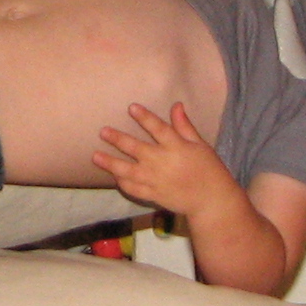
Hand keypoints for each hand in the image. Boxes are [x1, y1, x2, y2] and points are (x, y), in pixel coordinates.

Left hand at [90, 103, 240, 216]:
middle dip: (118, 139)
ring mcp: (156, 180)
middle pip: (136, 148)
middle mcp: (163, 162)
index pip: (158, 128)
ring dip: (110, 163)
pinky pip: (133, 189)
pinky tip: (113, 176)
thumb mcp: (200, 145)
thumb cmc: (209, 169)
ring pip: (128, 171)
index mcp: (177, 147)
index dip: (144, 117)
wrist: (211, 200)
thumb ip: (184, 126)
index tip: (131, 108)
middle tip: (103, 131)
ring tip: (95, 156)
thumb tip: (176, 105)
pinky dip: (122, 183)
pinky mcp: (153, 195)